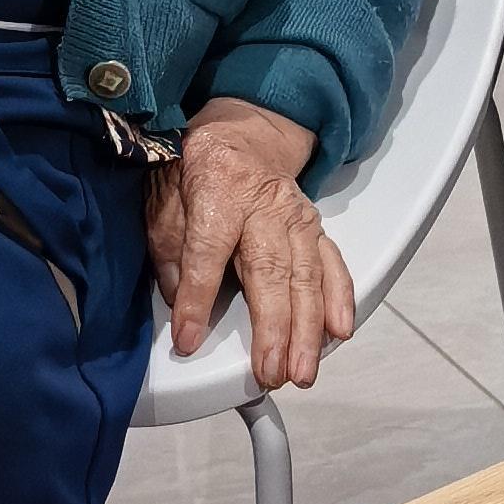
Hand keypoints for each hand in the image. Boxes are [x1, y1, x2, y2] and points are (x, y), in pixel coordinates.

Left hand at [144, 95, 355, 392]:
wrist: (243, 132)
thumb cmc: (196, 166)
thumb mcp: (163, 194)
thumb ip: (169, 246)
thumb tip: (179, 300)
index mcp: (218, 190)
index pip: (207, 251)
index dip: (197, 299)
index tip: (188, 338)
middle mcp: (264, 205)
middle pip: (269, 270)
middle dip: (272, 328)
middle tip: (270, 372)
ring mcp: (295, 217)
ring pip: (306, 276)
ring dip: (307, 329)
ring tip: (302, 370)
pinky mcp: (314, 228)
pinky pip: (332, 265)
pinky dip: (340, 299)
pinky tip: (341, 331)